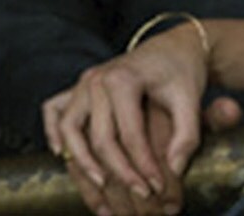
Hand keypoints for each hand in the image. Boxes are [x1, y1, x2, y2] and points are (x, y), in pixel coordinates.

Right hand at [42, 26, 216, 213]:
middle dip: (118, 172)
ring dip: (81, 160)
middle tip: (139, 195)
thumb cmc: (181, 71)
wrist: (172, 47)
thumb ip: (187, 135)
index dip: (143, 166)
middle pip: (99, 138)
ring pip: (69, 128)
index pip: (129, 135)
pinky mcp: (78, 88)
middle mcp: (97, 79)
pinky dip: (53, 131)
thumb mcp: (191, 99)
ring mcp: (83, 83)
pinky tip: (61, 153)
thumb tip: (174, 170)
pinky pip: (54, 110)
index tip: (156, 188)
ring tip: (100, 184)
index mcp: (124, 79)